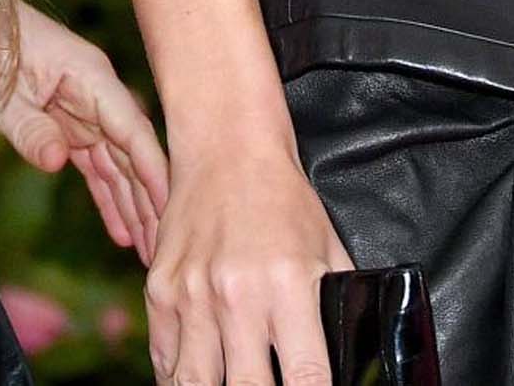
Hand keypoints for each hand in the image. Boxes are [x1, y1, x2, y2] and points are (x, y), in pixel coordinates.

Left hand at [0, 2, 169, 261]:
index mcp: (90, 77)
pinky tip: (121, 231)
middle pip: (133, 154)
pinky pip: (94, 167)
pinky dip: (107, 198)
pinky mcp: (68, 126)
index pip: (133, 129)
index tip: (173, 204)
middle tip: (165, 246)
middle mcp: (97, 96)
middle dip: (150, 201)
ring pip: (118, 166)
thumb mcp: (1, 93)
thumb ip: (31, 129)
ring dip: (133, 207)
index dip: (154, 169)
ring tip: (150, 250)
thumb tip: (59, 163)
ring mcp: (85, 112)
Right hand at [144, 126, 350, 385]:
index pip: (306, 376)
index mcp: (289, 285)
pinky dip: (178, 378)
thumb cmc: (283, 200)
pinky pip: (164, 358)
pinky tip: (197, 378)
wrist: (228, 150)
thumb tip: (353, 352)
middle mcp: (238, 294)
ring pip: (194, 383)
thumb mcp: (328, 249)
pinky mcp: (160, 289)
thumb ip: (340, 303)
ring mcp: (193, 294)